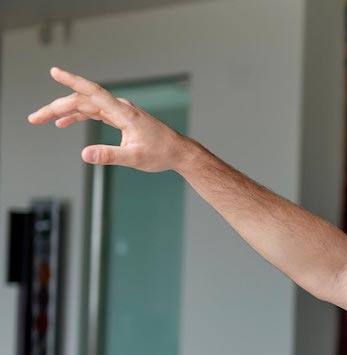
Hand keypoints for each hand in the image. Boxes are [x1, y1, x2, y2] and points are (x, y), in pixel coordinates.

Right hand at [27, 66, 193, 171]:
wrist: (178, 152)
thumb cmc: (161, 153)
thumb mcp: (134, 158)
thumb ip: (109, 156)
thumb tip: (84, 155)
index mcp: (124, 112)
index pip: (94, 92)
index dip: (73, 80)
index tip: (55, 71)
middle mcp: (120, 108)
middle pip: (83, 101)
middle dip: (56, 107)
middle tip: (35, 118)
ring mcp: (120, 112)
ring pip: (86, 106)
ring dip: (64, 111)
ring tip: (42, 120)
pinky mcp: (120, 118)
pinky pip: (94, 112)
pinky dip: (78, 116)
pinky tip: (63, 122)